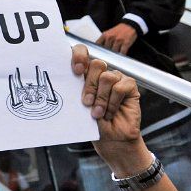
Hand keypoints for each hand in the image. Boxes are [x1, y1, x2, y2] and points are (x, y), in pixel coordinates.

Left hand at [72, 45, 146, 172]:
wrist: (110, 138)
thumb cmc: (92, 122)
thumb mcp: (78, 105)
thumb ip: (73, 90)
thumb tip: (61, 80)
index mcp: (85, 73)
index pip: (82, 52)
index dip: (79, 55)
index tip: (75, 70)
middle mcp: (101, 73)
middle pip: (96, 64)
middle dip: (89, 85)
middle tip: (86, 103)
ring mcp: (116, 78)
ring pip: (107, 77)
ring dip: (101, 97)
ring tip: (98, 113)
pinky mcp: (129, 86)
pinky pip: (120, 87)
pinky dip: (113, 101)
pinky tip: (110, 112)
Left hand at [95, 22, 137, 54]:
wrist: (129, 25)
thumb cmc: (118, 31)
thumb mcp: (108, 33)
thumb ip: (102, 40)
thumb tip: (98, 49)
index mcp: (105, 35)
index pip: (98, 45)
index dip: (98, 50)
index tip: (99, 54)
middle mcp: (110, 37)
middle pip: (106, 50)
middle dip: (107, 53)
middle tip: (108, 56)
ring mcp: (118, 40)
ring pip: (114, 52)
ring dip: (114, 55)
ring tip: (115, 56)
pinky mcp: (126, 43)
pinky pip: (122, 52)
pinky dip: (121, 55)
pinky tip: (121, 56)